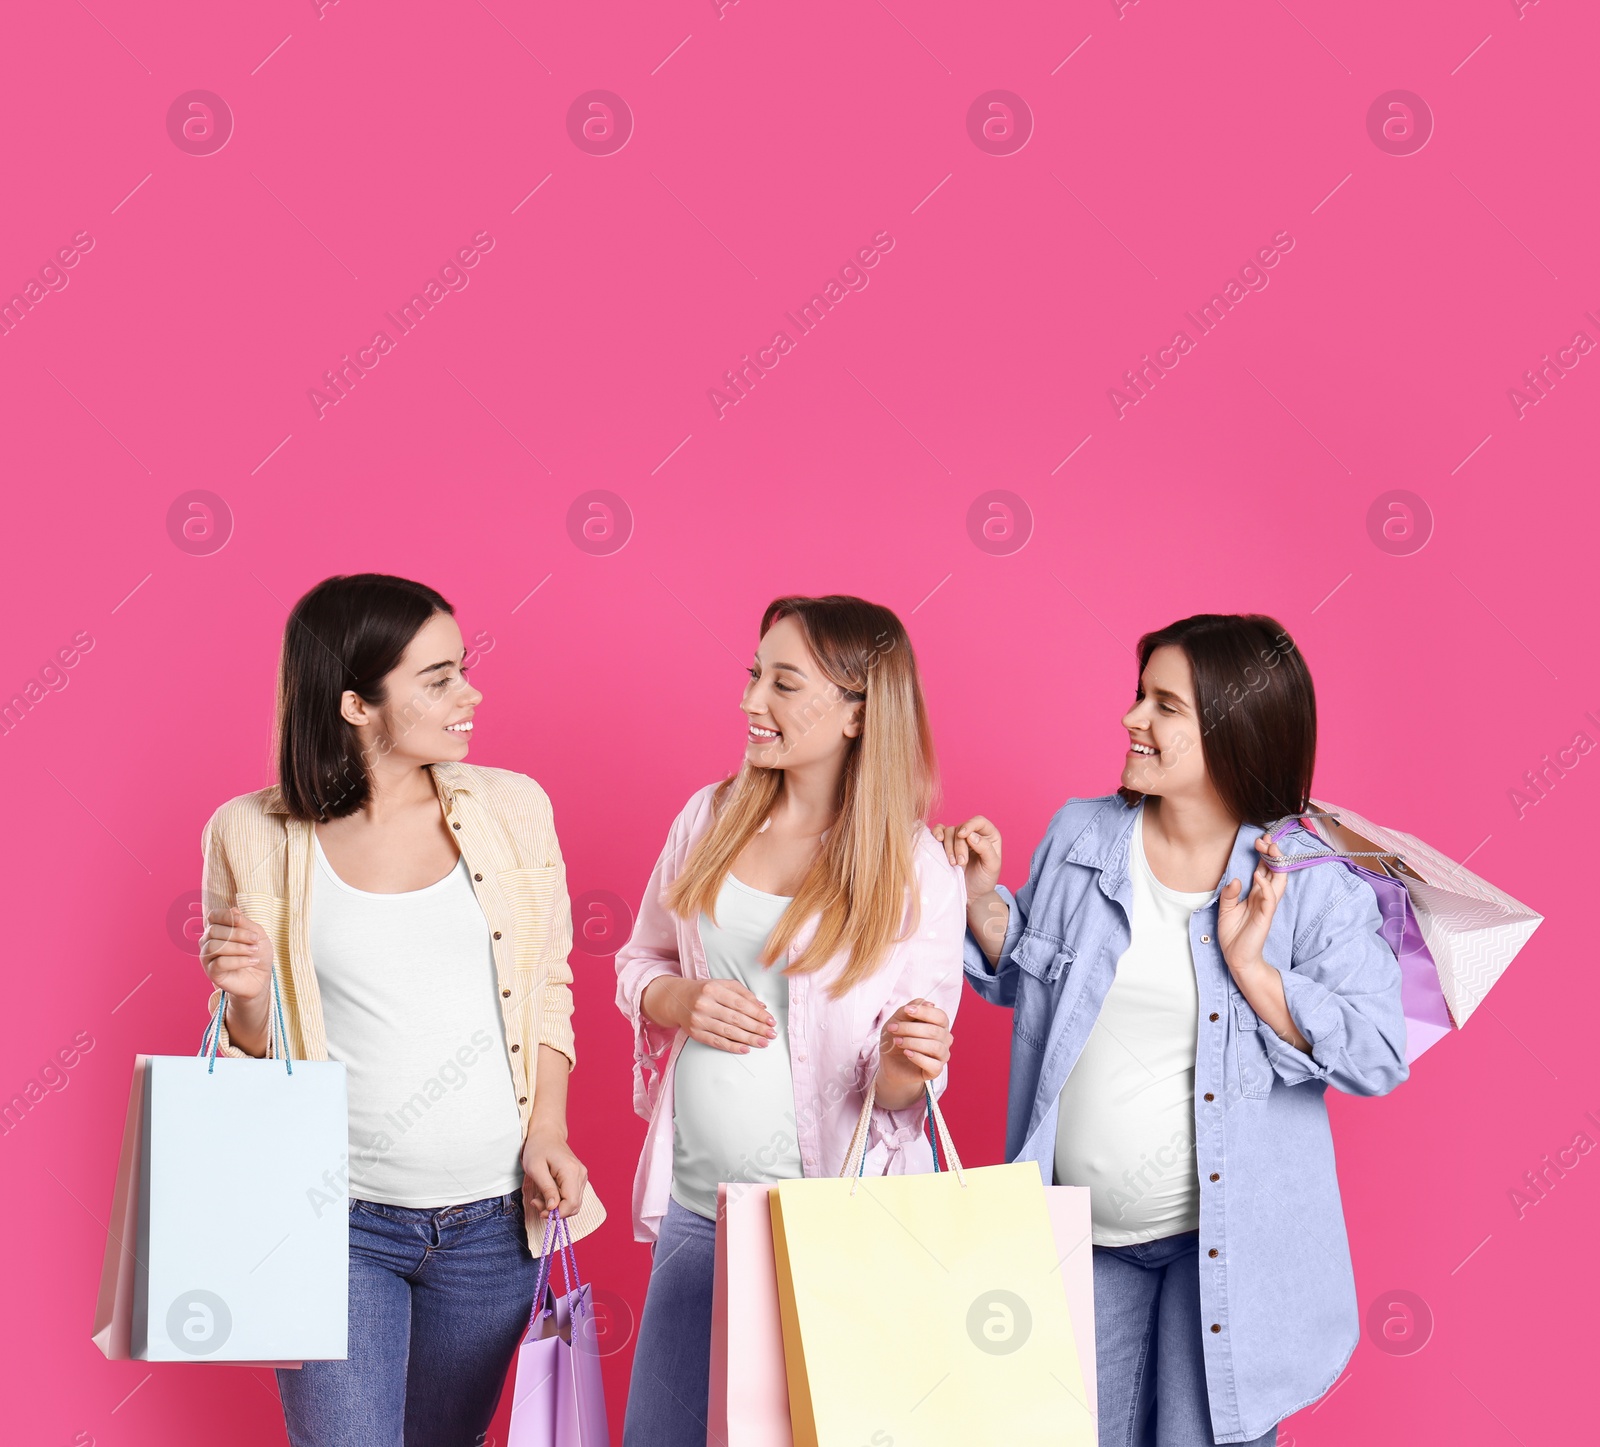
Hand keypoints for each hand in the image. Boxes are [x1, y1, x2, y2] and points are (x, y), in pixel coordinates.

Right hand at [199, 907, 273, 1000]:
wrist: (261, 976)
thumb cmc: (258, 952)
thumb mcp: (257, 934)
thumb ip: (245, 923)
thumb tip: (233, 910)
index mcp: (218, 929)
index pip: (212, 916)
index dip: (224, 916)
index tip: (240, 919)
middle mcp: (208, 942)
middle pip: (214, 930)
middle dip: (238, 933)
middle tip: (255, 939)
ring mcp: (207, 957)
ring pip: (215, 946)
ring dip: (238, 947)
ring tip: (254, 950)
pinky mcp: (211, 972)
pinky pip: (220, 962)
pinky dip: (239, 961)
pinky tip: (252, 961)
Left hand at [521, 1125, 588, 1230]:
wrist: (547, 1134)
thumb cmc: (538, 1148)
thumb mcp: (535, 1169)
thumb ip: (546, 1189)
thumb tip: (553, 1208)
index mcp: (571, 1172)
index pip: (571, 1203)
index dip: (557, 1213)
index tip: (541, 1212)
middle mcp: (581, 1175)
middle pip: (574, 1206)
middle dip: (555, 1211)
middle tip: (537, 1203)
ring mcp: (581, 1176)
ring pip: (573, 1203)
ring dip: (556, 1206)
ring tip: (540, 1196)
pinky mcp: (578, 1178)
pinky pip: (571, 1197)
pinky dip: (559, 1200)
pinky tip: (547, 1192)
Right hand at [643, 975, 776, 1053]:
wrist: (676, 999)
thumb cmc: (704, 991)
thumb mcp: (722, 985)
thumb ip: (743, 993)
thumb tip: (762, 1007)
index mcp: (713, 989)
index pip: (740, 1003)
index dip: (757, 1013)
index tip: (770, 1020)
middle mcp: (704, 1004)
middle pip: (736, 1019)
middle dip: (756, 1028)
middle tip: (771, 1034)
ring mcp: (699, 1020)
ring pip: (728, 1032)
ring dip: (748, 1039)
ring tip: (763, 1042)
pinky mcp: (695, 1033)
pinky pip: (716, 1042)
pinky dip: (732, 1047)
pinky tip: (745, 1049)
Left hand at [877, 998, 951, 1099]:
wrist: (890, 1063)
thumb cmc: (896, 1039)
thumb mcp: (897, 1021)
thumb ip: (909, 1011)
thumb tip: (928, 1003)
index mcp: (939, 1024)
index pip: (940, 1016)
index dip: (924, 1012)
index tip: (907, 1010)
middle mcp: (944, 1039)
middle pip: (935, 1031)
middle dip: (911, 1028)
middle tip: (893, 1028)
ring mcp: (942, 1056)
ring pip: (935, 1047)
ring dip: (913, 1042)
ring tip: (898, 1041)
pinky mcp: (936, 1071)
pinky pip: (933, 1064)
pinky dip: (918, 1057)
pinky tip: (906, 1053)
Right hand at [931, 816, 1001, 897]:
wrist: (972, 894)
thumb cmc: (984, 880)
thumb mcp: (992, 866)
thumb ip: (985, 849)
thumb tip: (971, 835)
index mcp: (989, 836)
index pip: (979, 821)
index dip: (970, 825)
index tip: (963, 835)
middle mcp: (973, 834)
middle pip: (961, 828)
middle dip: (959, 845)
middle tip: (961, 863)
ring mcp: (958, 839)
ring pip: (949, 831)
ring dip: (949, 847)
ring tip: (953, 863)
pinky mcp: (946, 844)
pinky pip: (939, 832)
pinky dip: (936, 833)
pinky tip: (938, 840)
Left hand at [1217, 836, 1288, 977]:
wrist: (1237, 958)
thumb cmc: (1233, 934)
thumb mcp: (1225, 909)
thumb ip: (1229, 893)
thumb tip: (1236, 879)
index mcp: (1255, 894)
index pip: (1264, 870)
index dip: (1264, 855)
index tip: (1260, 840)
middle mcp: (1263, 897)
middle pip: (1274, 871)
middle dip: (1272, 854)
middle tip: (1266, 839)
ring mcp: (1266, 906)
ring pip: (1277, 881)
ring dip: (1275, 864)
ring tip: (1269, 849)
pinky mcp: (1265, 916)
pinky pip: (1269, 899)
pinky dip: (1266, 886)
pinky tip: (1258, 876)